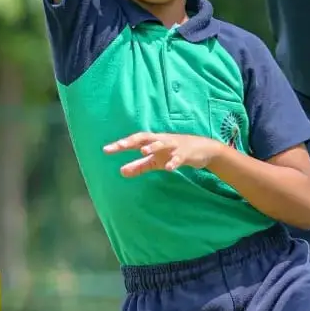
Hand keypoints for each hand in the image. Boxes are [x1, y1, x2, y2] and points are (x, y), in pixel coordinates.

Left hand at [104, 132, 219, 175]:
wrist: (203, 149)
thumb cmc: (174, 153)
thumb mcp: (156, 160)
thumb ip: (139, 165)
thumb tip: (121, 172)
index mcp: (153, 142)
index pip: (134, 141)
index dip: (121, 145)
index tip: (106, 150)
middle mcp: (161, 141)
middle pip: (145, 138)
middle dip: (132, 141)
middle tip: (119, 145)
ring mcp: (174, 146)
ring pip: (162, 144)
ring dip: (153, 147)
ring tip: (143, 151)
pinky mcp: (186, 154)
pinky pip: (179, 158)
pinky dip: (174, 162)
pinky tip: (169, 168)